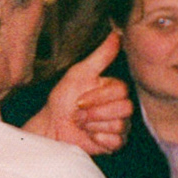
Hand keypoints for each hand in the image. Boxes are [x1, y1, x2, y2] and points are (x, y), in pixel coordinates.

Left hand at [22, 33, 132, 154]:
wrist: (52, 126)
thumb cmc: (63, 99)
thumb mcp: (80, 73)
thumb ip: (102, 55)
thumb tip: (117, 33)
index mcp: (115, 90)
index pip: (121, 91)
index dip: (99, 96)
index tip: (79, 99)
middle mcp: (121, 107)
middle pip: (125, 108)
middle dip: (96, 112)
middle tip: (80, 112)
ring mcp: (120, 126)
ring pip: (119, 125)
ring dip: (94, 125)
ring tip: (82, 123)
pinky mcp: (115, 143)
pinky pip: (116, 141)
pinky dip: (98, 138)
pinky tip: (89, 135)